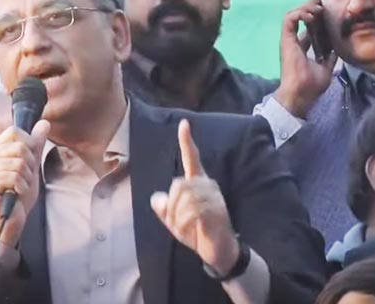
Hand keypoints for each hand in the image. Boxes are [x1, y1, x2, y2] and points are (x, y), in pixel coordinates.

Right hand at [0, 121, 49, 246]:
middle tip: (25, 178)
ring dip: (27, 178)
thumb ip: (36, 143)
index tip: (29, 161)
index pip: (15, 132)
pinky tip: (17, 192)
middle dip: (30, 165)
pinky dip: (22, 186)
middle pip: (20, 147)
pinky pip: (14, 176)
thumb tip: (45, 122)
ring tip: (21, 186)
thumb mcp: (31, 164)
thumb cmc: (19, 191)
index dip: (29, 145)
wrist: (12, 217)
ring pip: (19, 163)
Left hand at [151, 119, 239, 275]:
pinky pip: (193, 212)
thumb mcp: (174, 219)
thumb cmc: (196, 231)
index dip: (186, 142)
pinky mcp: (217, 211)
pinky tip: (189, 231)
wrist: (217, 250)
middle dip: (171, 206)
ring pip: (185, 198)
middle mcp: (208, 185)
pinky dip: (184, 224)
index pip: (192, 158)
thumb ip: (163, 207)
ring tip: (182, 227)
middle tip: (173, 222)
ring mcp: (214, 198)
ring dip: (177, 217)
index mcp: (197, 183)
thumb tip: (156, 198)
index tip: (184, 124)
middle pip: (179, 184)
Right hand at [274, 0, 336, 117]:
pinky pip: (289, 19)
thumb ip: (330, 58)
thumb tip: (337, 50)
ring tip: (318, 9)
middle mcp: (293, 42)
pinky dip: (300, 13)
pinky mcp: (286, 39)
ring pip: (292, 14)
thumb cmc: (311, 85)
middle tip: (323, 4)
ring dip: (305, 8)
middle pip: (300, 18)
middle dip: (311, 7)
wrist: (301, 93)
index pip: (308, 28)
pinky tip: (311, 16)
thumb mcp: (326, 68)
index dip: (317, 18)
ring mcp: (288, 40)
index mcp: (301, 48)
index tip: (328, 13)